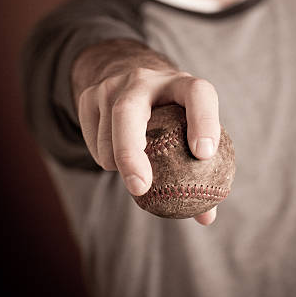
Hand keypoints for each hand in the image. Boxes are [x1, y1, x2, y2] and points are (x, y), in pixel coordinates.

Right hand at [77, 67, 219, 224]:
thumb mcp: (189, 131)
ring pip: (107, 137)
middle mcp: (145, 79)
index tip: (204, 155)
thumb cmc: (173, 117)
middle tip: (141, 188)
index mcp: (181, 83)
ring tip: (137, 168)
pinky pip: (94, 142)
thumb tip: (206, 217)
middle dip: (131, 151)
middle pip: (128, 111)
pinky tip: (118, 153)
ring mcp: (113, 85)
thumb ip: (200, 171)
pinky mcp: (90, 95)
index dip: (203, 120)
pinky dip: (105, 159)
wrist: (134, 83)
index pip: (197, 93)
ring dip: (119, 165)